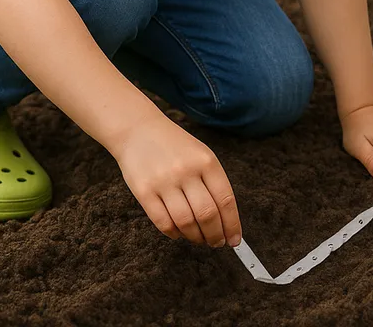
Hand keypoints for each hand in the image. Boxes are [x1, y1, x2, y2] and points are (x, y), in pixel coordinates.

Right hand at [112, 116, 240, 248]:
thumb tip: (226, 219)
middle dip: (215, 236)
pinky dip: (174, 233)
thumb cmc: (174, 146)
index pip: (226, 200)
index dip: (232, 225)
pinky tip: (178, 233)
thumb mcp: (201, 154)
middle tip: (216, 243)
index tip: (234, 239)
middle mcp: (186, 171)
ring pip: (186, 222)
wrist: (138, 129)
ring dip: (195, 237)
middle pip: (207, 215)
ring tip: (199, 239)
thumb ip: (213, 183)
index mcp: (206, 161)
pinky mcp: (144, 191)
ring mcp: (164, 181)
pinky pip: (163, 222)